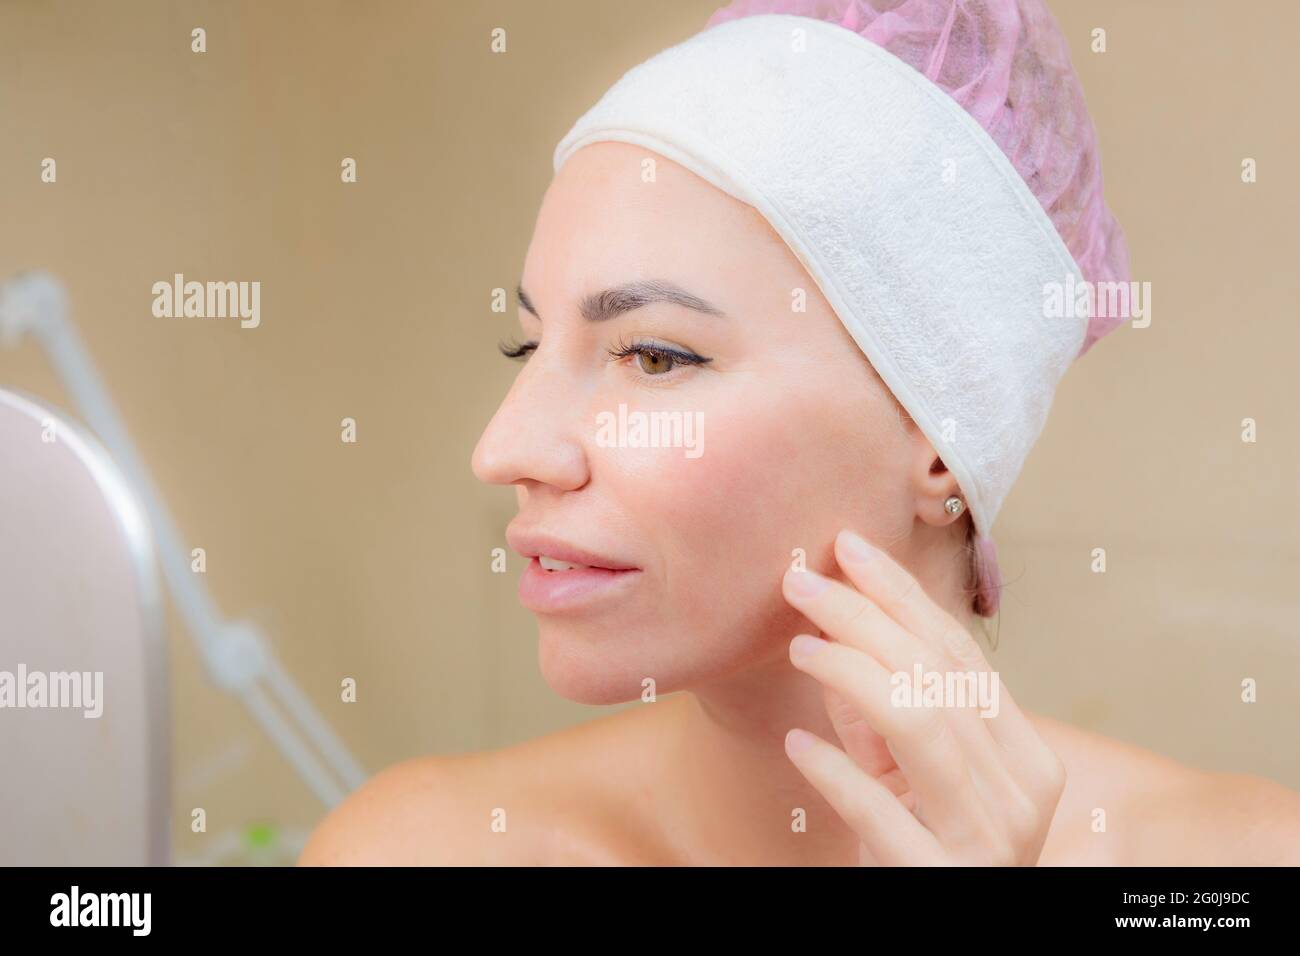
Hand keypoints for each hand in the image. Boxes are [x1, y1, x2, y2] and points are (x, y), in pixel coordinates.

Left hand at [779, 528, 1065, 865]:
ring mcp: (991, 839)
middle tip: (801, 580)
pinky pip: (887, 815)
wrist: (947, 927)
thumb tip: (832, 628)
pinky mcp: (946, 882)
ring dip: (853, 674)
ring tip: (799, 647)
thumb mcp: (908, 771)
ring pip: (925, 728)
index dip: (903, 595)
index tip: (850, 548)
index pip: (961, 654)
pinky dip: (839, 772)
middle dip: (865, 617)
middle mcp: (1022, 792)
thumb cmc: (924, 846)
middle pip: (939, 678)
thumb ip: (881, 707)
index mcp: (1026, 755)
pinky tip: (798, 744)